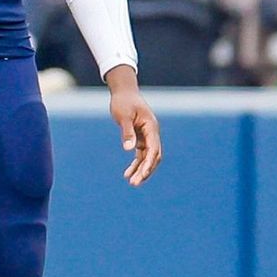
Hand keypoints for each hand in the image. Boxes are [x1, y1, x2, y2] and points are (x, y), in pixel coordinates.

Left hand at [107, 69, 161, 185]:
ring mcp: (147, 137)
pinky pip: (140, 155)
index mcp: (151, 127)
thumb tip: (129, 149)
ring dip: (140, 170)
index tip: (142, 174)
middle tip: (134, 183)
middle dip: (145, 171)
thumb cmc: (123, 102)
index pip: (153, 149)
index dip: (149, 163)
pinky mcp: (140, 138)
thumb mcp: (123, 116)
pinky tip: (126, 174)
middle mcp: (152, 133)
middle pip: (153, 157)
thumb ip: (127, 132)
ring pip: (147, 158)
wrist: (123, 92)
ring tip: (131, 183)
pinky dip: (135, 164)